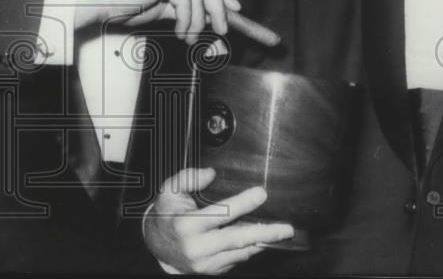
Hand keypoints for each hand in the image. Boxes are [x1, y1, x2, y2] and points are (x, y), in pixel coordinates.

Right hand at [72, 0, 239, 40]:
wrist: (97, 3)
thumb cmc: (121, 5)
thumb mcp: (159, 9)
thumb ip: (182, 10)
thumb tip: (207, 19)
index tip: (235, 9)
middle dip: (220, 8)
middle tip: (224, 29)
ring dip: (198, 22)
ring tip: (189, 38)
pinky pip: (187, 1)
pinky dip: (188, 21)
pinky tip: (181, 33)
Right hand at [143, 167, 293, 273]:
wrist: (156, 244)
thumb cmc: (165, 214)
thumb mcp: (169, 190)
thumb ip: (189, 178)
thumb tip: (211, 174)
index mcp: (187, 224)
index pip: (221, 213)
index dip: (243, 203)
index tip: (261, 194)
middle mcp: (197, 246)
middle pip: (238, 239)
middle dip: (265, 233)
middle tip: (286, 229)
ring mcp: (205, 262)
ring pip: (241, 252)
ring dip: (260, 242)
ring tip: (278, 233)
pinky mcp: (211, 270)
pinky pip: (236, 259)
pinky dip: (248, 248)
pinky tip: (256, 239)